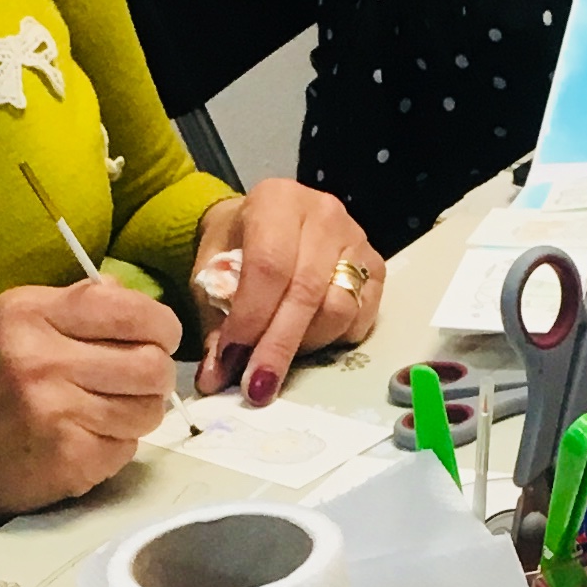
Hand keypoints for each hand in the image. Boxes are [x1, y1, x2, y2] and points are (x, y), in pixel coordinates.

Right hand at [0, 277, 181, 568]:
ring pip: (148, 409)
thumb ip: (77, 306)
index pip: (132, 310)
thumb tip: (134, 295)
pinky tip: (83, 442)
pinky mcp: (68, 456)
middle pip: (152, 363)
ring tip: (105, 415)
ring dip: (138, 416)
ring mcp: (55, 409)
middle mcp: (41, 356)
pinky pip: (128, 447)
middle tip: (134, 386)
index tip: (158, 340)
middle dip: (154, 378)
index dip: (161, 327)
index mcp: (30, 312)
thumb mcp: (17, 327)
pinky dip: (115, 448)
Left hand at [190, 181, 383, 402]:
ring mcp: (356, 238)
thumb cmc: (234, 247)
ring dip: (306, 344)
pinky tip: (308, 338)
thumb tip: (216, 379)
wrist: (261, 224)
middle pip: (307, 292)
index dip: (252, 319)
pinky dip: (333, 339)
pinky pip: (362, 318)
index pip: (269, 266)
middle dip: (279, 346)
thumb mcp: (210, 275)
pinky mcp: (376, 266)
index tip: (233, 361)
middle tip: (257, 386)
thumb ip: (215, 325)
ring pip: (339, 308)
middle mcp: (323, 213)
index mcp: (276, 201)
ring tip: (278, 353)